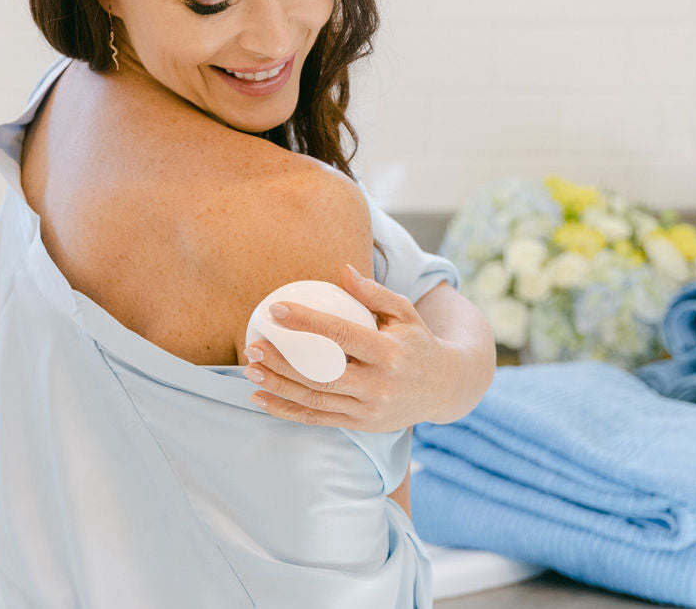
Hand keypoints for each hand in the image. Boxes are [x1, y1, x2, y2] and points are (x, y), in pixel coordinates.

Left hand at [242, 263, 461, 431]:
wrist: (445, 388)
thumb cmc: (418, 341)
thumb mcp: (405, 312)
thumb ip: (374, 292)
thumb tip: (341, 270)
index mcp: (389, 353)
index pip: (341, 336)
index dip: (306, 323)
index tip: (276, 310)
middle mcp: (379, 384)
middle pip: (322, 374)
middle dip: (283, 361)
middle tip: (253, 345)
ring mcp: (370, 409)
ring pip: (315, 400)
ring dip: (278, 386)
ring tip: (250, 369)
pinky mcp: (362, 425)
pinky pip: (318, 419)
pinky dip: (287, 411)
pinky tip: (261, 398)